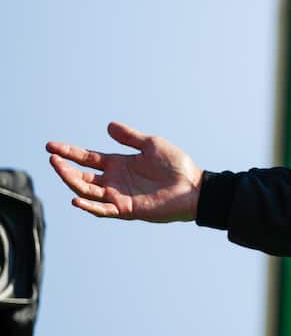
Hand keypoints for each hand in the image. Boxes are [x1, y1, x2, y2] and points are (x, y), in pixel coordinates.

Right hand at [47, 122, 203, 221]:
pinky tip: (76, 199)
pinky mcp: (126, 209)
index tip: (50, 146)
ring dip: (71, 181)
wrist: (195, 187)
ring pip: (87, 191)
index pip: (87, 158)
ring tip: (59, 169)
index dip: (69, 152)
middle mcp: (114, 180)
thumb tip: (108, 126)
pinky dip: (88, 206)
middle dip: (64, 168)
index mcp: (118, 163)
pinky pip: (103, 210)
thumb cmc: (176, 165)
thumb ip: (130, 137)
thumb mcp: (151, 145)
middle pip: (81, 176)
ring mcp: (118, 196)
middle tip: (51, 158)